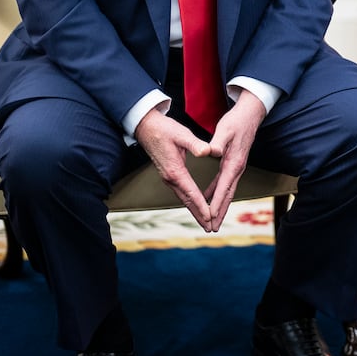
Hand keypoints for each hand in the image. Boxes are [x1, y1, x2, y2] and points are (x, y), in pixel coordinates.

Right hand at [134, 107, 211, 223]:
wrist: (146, 127)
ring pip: (183, 199)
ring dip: (194, 211)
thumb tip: (207, 152)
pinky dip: (190, 202)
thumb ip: (195, 144)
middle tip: (209, 228)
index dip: (201, 205)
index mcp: (175, 171)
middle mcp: (170, 178)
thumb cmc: (165, 129)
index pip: (191, 193)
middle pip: (187, 201)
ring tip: (204, 222)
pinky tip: (196, 206)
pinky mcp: (169, 175)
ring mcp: (168, 178)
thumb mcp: (182, 134)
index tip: (210, 217)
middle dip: (198, 215)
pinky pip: (181, 193)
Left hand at [194, 90, 265, 231]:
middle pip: (227, 195)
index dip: (216, 203)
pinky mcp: (234, 164)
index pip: (223, 187)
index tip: (209, 216)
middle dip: (219, 213)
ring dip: (219, 207)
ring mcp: (237, 167)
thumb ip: (217, 142)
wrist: (251, 114)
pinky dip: (217, 194)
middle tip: (212, 228)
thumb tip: (210, 152)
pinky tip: (208, 198)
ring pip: (227, 192)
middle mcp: (237, 168)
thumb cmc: (237, 121)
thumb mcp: (225, 129)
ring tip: (211, 221)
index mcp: (234, 163)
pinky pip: (224, 184)